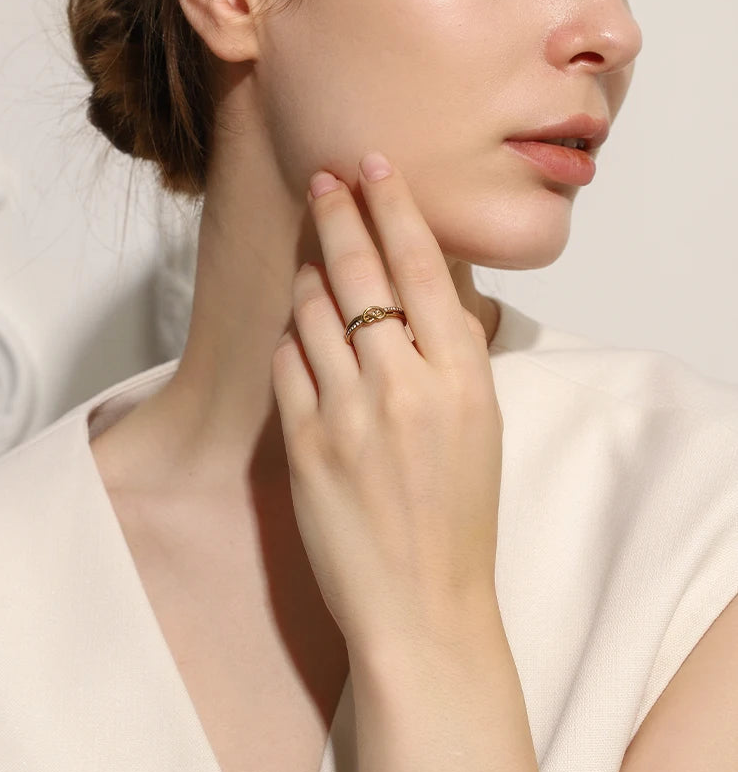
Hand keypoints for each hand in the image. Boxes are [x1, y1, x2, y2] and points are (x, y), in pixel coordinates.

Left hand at [271, 152, 503, 656]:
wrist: (422, 604)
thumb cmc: (461, 516)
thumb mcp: (483, 424)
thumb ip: (454, 353)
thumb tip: (425, 287)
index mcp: (463, 377)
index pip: (424, 266)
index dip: (395, 206)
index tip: (376, 166)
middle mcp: (405, 385)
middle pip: (362, 272)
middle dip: (340, 212)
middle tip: (324, 178)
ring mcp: (349, 414)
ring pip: (314, 310)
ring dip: (313, 273)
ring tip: (318, 256)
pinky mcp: (305, 443)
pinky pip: (288, 362)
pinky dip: (293, 336)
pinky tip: (302, 331)